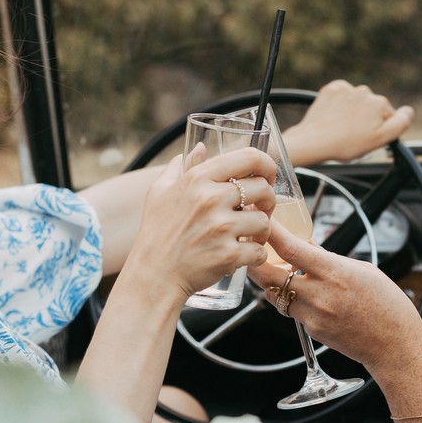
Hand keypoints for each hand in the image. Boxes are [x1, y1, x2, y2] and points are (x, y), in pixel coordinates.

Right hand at [125, 147, 276, 299]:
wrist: (152, 276)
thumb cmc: (156, 233)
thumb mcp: (160, 192)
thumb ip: (181, 167)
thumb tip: (200, 146)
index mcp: (198, 179)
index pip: (249, 157)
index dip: (267, 165)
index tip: (268, 177)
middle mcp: (211, 199)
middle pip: (264, 189)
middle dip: (268, 201)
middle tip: (259, 212)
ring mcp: (221, 227)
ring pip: (265, 221)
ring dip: (262, 232)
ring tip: (249, 237)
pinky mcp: (228, 254)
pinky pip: (260, 251)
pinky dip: (256, 256)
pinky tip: (243, 256)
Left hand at [249, 221, 421, 377]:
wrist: (395, 345)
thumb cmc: (386, 305)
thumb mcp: (361, 270)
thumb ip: (329, 258)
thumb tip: (308, 246)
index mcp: (334, 272)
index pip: (290, 248)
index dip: (269, 232)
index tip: (258, 220)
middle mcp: (318, 295)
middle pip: (267, 275)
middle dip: (253, 259)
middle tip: (250, 248)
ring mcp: (312, 316)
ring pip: (274, 294)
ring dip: (271, 280)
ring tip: (280, 271)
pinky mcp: (311, 331)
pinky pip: (290, 310)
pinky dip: (291, 299)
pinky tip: (305, 294)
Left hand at [284, 80, 414, 164]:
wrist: (314, 140)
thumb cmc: (347, 144)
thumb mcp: (380, 139)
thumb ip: (400, 124)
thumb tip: (409, 111)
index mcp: (380, 104)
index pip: (388, 116)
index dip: (380, 129)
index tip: (368, 137)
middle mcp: (365, 92)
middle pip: (373, 107)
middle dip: (367, 119)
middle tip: (354, 135)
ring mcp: (347, 89)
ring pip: (357, 101)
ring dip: (353, 112)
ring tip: (342, 127)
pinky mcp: (332, 89)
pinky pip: (342, 96)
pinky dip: (339, 105)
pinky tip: (334, 117)